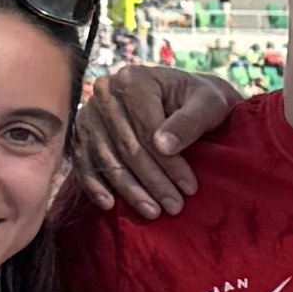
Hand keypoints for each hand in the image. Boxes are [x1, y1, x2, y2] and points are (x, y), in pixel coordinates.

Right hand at [73, 64, 241, 217]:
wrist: (185, 96)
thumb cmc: (201, 99)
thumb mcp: (208, 104)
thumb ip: (190, 121)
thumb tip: (163, 146)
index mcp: (134, 79)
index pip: (147, 128)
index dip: (168, 162)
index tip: (189, 188)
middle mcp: (105, 91)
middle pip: (127, 145)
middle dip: (152, 180)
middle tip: (174, 207)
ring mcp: (90, 111)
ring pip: (108, 157)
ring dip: (130, 189)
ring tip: (153, 212)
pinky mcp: (83, 131)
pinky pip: (84, 161)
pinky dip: (95, 184)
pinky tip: (109, 204)